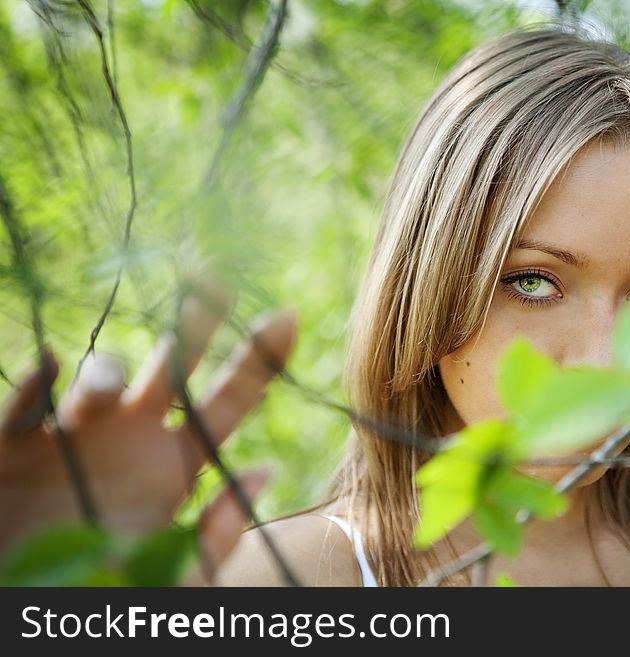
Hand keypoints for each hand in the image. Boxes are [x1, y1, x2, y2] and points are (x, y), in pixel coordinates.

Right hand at [0, 278, 297, 582]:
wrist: (30, 608)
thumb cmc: (109, 596)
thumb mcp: (178, 579)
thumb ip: (218, 533)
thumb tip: (262, 469)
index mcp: (177, 464)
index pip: (228, 402)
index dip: (259, 360)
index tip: (289, 313)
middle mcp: (131, 438)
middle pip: (172, 368)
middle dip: (195, 322)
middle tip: (214, 275)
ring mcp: (73, 435)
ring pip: (100, 378)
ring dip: (106, 371)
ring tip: (103, 389)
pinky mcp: (12, 447)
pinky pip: (22, 408)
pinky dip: (33, 386)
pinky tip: (47, 365)